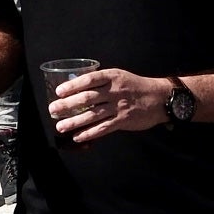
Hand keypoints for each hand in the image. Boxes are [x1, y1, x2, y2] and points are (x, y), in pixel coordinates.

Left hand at [49, 66, 168, 143]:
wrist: (160, 98)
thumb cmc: (136, 86)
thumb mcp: (120, 76)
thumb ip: (102, 81)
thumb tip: (78, 88)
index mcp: (112, 77)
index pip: (89, 80)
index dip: (72, 85)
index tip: (59, 92)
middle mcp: (114, 91)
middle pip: (87, 98)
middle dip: (67, 105)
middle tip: (53, 110)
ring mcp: (119, 106)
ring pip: (93, 115)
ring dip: (74, 122)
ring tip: (60, 127)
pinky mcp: (123, 120)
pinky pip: (103, 128)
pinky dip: (89, 133)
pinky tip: (78, 137)